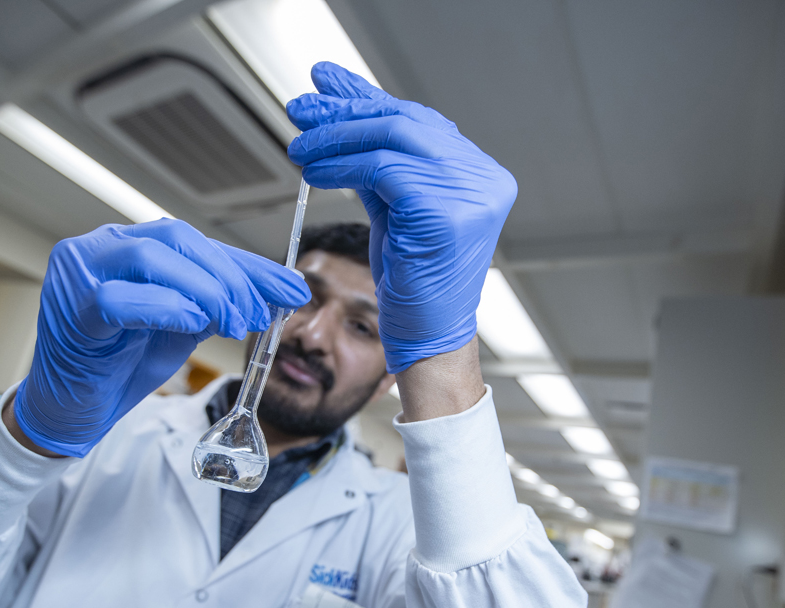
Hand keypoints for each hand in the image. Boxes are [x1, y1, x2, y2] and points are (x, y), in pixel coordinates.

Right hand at [13, 219, 309, 456]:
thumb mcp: (187, 325)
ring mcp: (79, 273)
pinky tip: (194, 324)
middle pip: (177, 240)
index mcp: (130, 243)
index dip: (249, 265)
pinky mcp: (70, 309)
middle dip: (229, 278)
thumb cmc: (123, 361)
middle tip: (257, 315)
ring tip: (232, 323)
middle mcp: (101, 248)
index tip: (292, 289)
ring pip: (150, 257)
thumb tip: (281, 291)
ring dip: (204, 290)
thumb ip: (222, 301)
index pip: (198, 243)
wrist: (75, 409)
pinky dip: (164, 307)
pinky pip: (118, 298)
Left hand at [286, 62, 516, 373]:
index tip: (325, 87)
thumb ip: (378, 163)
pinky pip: (383, 168)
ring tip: (299, 146)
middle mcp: (485, 178)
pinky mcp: (445, 211)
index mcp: (481, 176)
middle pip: (406, 123)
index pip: (418, 122)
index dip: (367, 101)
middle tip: (301, 109)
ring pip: (392, 139)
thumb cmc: (413, 286)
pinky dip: (340, 165)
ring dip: (335, 137)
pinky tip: (313, 172)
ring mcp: (471, 193)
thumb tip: (340, 109)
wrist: (428, 342)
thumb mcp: (395, 211)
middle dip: (346, 111)